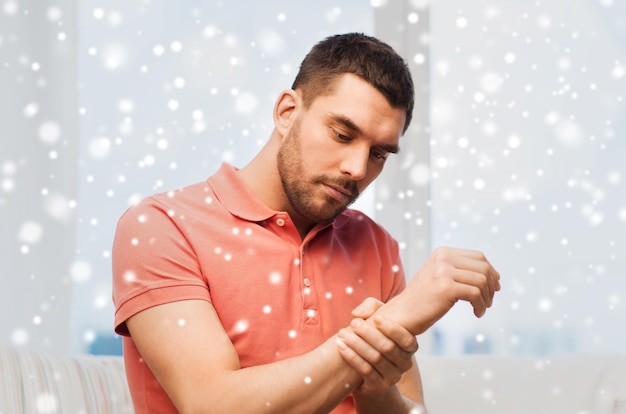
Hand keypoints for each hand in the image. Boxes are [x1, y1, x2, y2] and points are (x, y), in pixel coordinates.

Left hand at [336, 298, 417, 395]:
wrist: (370, 371)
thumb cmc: (375, 336)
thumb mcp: (378, 319)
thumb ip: (372, 307)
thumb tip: (358, 314)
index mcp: (410, 347)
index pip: (407, 340)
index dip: (393, 329)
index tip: (376, 318)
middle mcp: (405, 363)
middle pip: (388, 348)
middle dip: (369, 334)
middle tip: (353, 323)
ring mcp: (393, 377)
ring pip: (375, 358)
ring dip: (356, 344)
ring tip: (342, 333)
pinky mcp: (378, 386)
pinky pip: (365, 370)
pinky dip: (352, 357)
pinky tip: (341, 346)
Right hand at [379, 247, 500, 334]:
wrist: (403, 314)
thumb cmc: (424, 299)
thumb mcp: (442, 277)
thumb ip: (462, 271)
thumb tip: (497, 276)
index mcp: (442, 252)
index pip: (479, 256)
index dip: (491, 272)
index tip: (493, 288)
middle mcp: (443, 258)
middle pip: (484, 267)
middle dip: (491, 286)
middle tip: (488, 302)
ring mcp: (443, 271)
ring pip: (482, 281)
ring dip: (487, 298)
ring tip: (481, 309)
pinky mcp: (445, 287)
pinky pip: (476, 294)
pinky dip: (481, 306)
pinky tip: (477, 313)